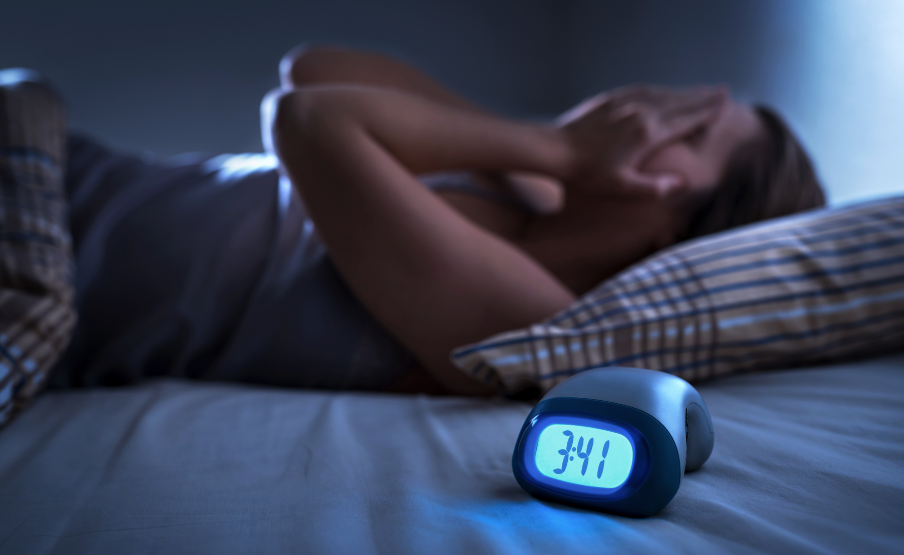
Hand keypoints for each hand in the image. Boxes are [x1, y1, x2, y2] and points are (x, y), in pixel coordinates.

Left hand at [557, 85, 727, 197]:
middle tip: (723, 91)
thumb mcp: (621, 188)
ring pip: (663, 93)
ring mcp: (625, 102)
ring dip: (684, 91)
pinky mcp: (610, 99)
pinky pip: (643, 90)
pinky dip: (660, 89)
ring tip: (702, 89)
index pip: (686, 120)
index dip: (707, 113)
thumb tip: (681, 185)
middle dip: (702, 97)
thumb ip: (653, 188)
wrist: (554, 150)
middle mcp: (641, 112)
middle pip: (680, 102)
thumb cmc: (587, 174)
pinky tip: (664, 90)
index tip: (725, 105)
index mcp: (648, 134)